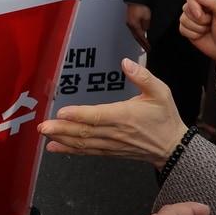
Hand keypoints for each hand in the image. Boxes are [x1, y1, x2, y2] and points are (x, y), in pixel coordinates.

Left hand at [38, 58, 187, 167]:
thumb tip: (126, 62)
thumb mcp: (161, 92)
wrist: (173, 147)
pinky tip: (55, 147)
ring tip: (45, 134)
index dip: (79, 115)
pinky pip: (87, 152)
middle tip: (43, 126)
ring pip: (83, 144)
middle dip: (62, 129)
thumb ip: (143, 76)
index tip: (62, 112)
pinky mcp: (109, 151)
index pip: (98, 116)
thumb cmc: (165, 118)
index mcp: (125, 116)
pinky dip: (70, 150)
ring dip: (62, 139)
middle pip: (85, 132)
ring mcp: (111, 144)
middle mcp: (115, 132)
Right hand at [125, 2, 150, 51]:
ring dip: (139, 39)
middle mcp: (130, 25)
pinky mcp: (130, 19)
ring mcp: (129, 22)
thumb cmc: (140, 5)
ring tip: (143, 44)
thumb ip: (146, 25)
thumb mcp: (147, 17)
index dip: (146, 44)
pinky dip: (137, 33)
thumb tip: (146, 30)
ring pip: (134, 34)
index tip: (149, 48)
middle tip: (146, 49)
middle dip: (142, 44)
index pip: (141, 38)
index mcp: (134, 25)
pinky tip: (139, 33)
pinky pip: (134, 29)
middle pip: (136, 37)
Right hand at [178, 0, 215, 66]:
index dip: (193, 4)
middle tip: (210, 23)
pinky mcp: (188, 29)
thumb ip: (213, 1)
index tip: (201, 15)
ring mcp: (192, 19)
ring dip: (197, 28)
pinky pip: (182, 29)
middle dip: (199, 20)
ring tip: (208, 29)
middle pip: (186, 7)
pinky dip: (193, 35)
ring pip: (183, 19)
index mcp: (209, 0)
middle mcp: (199, 7)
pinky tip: (202, 35)